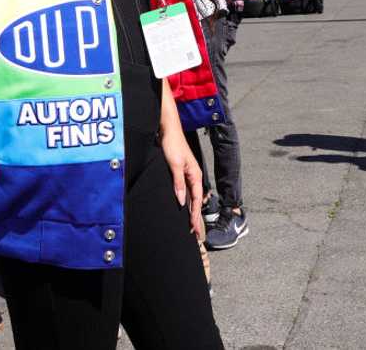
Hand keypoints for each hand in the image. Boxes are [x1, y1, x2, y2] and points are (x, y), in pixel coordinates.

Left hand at [160, 126, 204, 240]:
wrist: (168, 131)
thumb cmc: (173, 144)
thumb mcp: (175, 165)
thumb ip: (178, 183)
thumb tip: (182, 201)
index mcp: (195, 176)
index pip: (197, 200)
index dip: (195, 215)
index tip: (194, 228)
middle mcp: (193, 177)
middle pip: (196, 201)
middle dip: (196, 218)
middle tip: (197, 234)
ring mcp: (187, 176)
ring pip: (191, 198)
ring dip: (191, 212)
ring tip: (192, 226)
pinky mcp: (180, 174)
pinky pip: (185, 192)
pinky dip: (186, 202)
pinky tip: (184, 209)